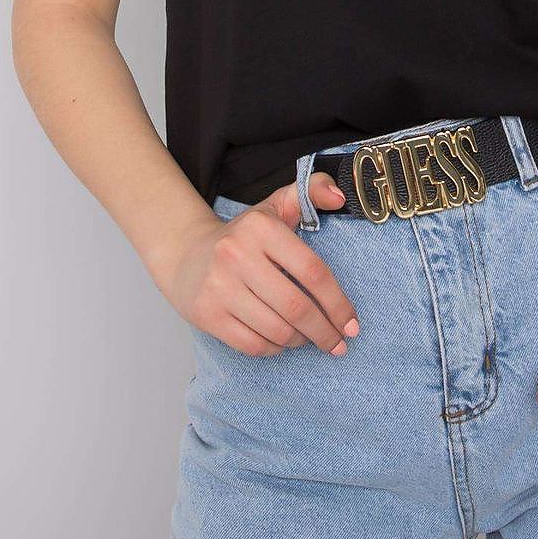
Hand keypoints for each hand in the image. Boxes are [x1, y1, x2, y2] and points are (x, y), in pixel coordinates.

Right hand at [156, 170, 360, 356]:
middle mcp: (237, 255)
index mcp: (261, 228)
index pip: (312, 270)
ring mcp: (219, 287)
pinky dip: (275, 349)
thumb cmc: (244, 234)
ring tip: (309, 338)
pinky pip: (253, 344)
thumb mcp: (277, 205)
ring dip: (300, 341)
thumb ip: (312, 190)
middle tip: (339, 343)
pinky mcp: (206, 314)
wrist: (186, 253)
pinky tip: (282, 342)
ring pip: (276, 330)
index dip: (337, 302)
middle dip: (324, 331)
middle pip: (296, 307)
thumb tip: (340, 197)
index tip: (351, 323)